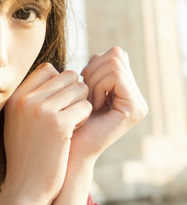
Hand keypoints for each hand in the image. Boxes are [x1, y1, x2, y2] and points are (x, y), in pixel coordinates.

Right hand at [3, 63, 91, 204]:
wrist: (26, 186)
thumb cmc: (27, 153)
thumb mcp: (20, 120)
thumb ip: (34, 96)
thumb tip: (59, 73)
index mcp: (15, 96)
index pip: (48, 69)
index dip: (60, 84)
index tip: (58, 104)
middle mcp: (25, 99)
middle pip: (67, 75)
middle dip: (74, 93)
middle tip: (67, 115)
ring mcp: (41, 110)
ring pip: (79, 89)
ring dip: (81, 106)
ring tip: (69, 125)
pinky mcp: (59, 124)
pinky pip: (85, 106)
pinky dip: (84, 119)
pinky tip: (72, 134)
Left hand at [69, 47, 147, 163]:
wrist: (67, 151)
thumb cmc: (66, 122)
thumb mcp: (79, 92)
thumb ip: (94, 72)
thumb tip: (99, 53)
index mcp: (126, 91)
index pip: (115, 54)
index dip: (93, 64)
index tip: (81, 87)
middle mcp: (136, 96)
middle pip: (117, 54)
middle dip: (93, 70)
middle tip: (83, 95)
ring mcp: (138, 103)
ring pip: (115, 63)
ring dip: (93, 80)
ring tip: (87, 103)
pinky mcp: (135, 109)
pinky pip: (116, 76)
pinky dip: (98, 86)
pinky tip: (91, 106)